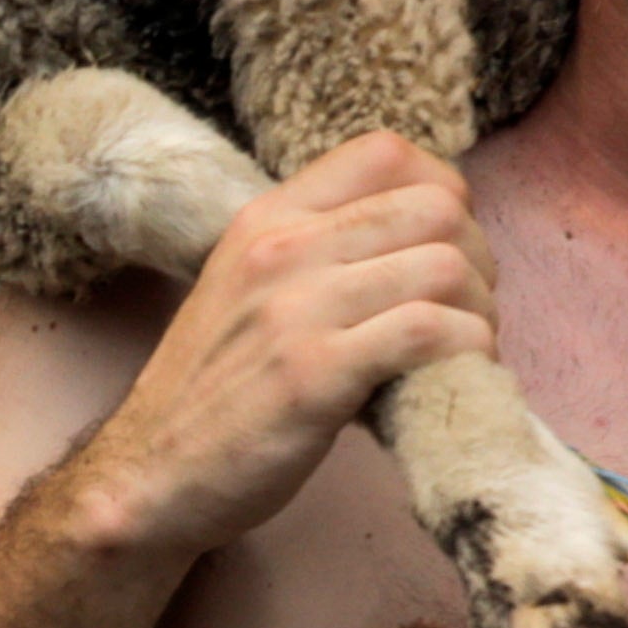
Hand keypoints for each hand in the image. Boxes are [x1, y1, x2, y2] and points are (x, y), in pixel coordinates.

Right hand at [62, 132, 498, 563]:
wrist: (148, 475)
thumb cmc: (215, 390)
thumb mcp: (248, 289)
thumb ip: (319, 253)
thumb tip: (422, 239)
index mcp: (267, 218)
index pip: (386, 152)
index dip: (443, 192)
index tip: (444, 247)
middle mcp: (282, 249)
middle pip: (436, 208)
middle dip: (478, 260)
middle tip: (467, 312)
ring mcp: (296, 309)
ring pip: (445, 267)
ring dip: (479, 313)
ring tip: (463, 350)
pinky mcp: (314, 374)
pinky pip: (430, 332)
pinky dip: (465, 353)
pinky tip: (452, 378)